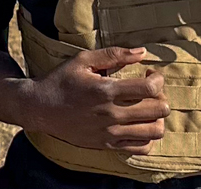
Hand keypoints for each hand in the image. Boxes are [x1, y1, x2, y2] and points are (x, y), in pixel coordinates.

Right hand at [24, 47, 167, 153]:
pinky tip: (139, 125)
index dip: (158, 79)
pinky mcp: (107, 144)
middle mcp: (111, 114)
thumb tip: (142, 52)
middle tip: (150, 93)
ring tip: (147, 110)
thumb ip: (113, 54)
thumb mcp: (82, 60)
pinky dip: (148, 137)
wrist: (39, 108)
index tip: (150, 75)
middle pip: (158, 110)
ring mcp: (110, 132)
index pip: (150, 88)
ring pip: (155, 131)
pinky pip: (141, 147)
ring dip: (157, 119)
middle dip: (161, 98)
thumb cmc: (61, 81)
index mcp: (105, 90)